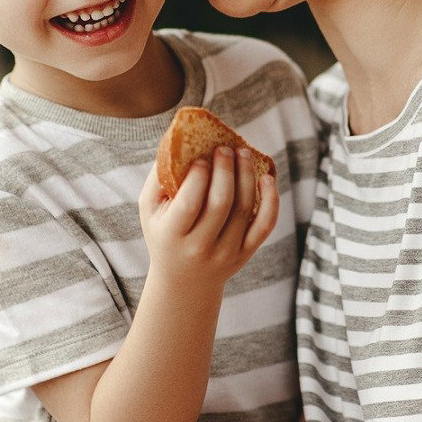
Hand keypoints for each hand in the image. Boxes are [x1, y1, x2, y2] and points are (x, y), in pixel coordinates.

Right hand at [138, 149, 278, 289]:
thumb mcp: (150, 210)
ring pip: (245, 209)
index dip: (198, 176)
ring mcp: (226, 252)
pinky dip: (271, 199)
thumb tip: (175, 139)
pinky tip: (266, 178)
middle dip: (226, 170)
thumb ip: (158, 177)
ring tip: (243, 153)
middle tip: (225, 148)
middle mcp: (200, 247)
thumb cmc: (164, 234)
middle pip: (221, 203)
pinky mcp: (246, 253)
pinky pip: (265, 224)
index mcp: (173, 235)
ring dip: (247, 176)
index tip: (201, 157)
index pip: (190, 202)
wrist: (185, 282)